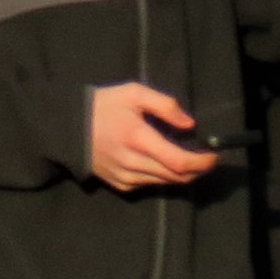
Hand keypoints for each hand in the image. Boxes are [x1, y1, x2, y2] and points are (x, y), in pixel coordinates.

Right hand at [90, 82, 218, 191]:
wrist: (66, 126)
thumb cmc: (102, 105)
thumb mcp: (134, 93)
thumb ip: (165, 105)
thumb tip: (190, 124)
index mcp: (138, 138)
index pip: (179, 161)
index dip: (202, 162)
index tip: (213, 155)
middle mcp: (132, 162)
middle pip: (176, 176)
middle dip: (197, 169)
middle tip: (206, 158)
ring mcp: (124, 176)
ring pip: (164, 183)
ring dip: (181, 175)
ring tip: (188, 161)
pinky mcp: (118, 184)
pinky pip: (149, 185)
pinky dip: (162, 177)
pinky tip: (161, 164)